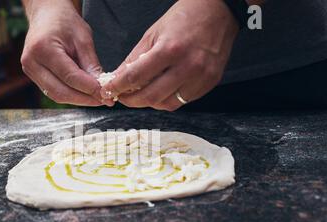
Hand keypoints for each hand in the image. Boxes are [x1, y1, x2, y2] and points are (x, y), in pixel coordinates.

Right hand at [21, 0, 110, 105]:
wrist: (46, 15)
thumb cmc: (65, 22)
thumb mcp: (83, 38)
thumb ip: (91, 64)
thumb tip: (101, 88)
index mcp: (43, 48)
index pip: (70, 77)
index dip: (89, 89)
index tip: (106, 94)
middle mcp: (31, 62)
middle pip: (60, 91)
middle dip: (84, 99)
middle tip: (104, 100)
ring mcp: (29, 71)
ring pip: (56, 95)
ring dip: (78, 99)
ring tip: (96, 98)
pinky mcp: (33, 76)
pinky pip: (53, 91)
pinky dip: (70, 94)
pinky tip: (84, 93)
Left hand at [101, 0, 238, 110]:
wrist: (218, 12)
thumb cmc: (185, 18)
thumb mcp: (153, 33)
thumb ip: (135, 58)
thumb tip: (118, 78)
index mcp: (169, 49)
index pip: (136, 77)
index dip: (118, 87)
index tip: (108, 91)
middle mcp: (187, 66)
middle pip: (151, 96)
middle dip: (131, 101)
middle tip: (122, 97)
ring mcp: (200, 77)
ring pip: (167, 104)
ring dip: (150, 102)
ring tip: (141, 94)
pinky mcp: (209, 83)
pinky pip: (183, 101)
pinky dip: (167, 99)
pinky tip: (161, 91)